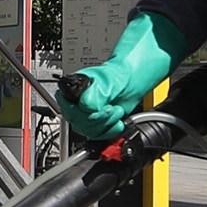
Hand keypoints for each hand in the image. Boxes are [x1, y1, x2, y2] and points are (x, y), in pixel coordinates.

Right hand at [60, 13, 195, 140]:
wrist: (137, 76)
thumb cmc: (125, 71)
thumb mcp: (112, 80)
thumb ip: (97, 93)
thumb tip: (87, 106)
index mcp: (73, 88)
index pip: (69, 111)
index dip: (87, 115)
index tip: (105, 108)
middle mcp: (76, 100)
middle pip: (79, 124)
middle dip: (101, 120)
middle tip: (113, 108)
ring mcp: (85, 110)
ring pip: (88, 131)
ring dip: (107, 125)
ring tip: (116, 110)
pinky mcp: (95, 119)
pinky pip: (97, 134)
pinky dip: (110, 131)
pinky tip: (117, 121)